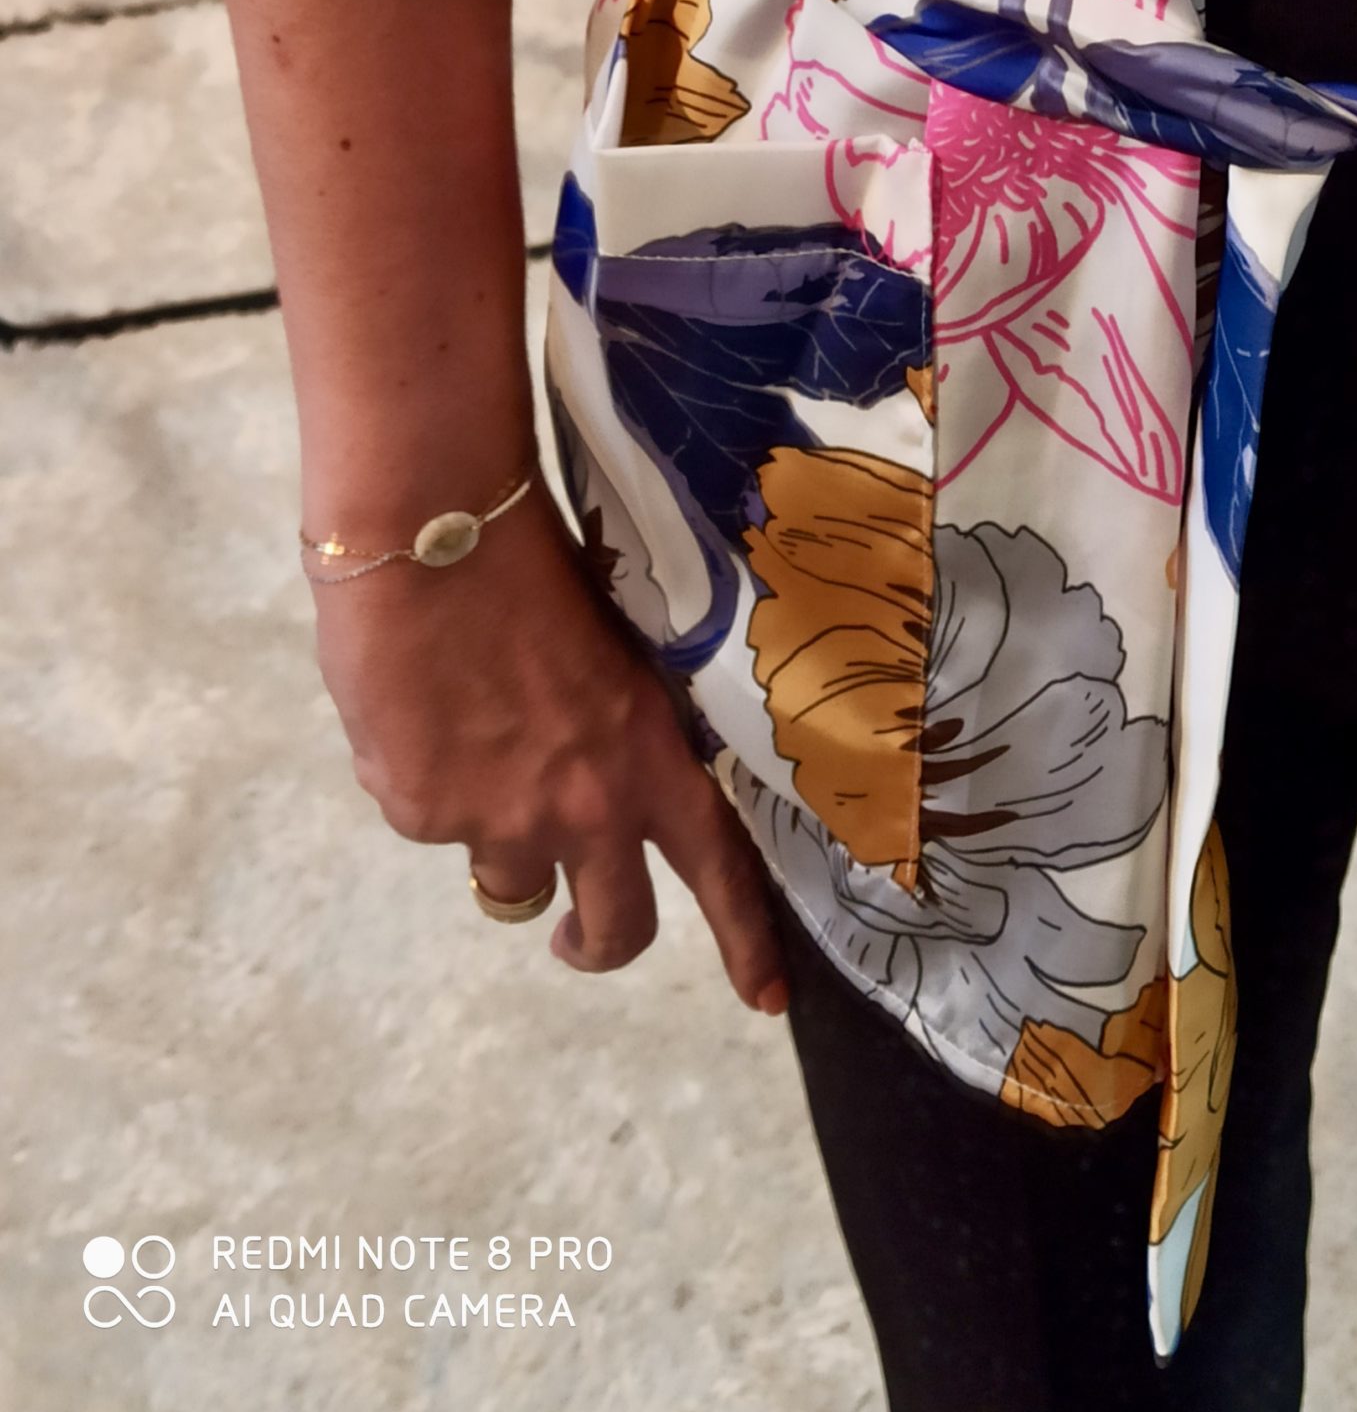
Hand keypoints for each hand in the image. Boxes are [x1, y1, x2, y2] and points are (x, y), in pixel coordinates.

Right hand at [310, 482, 786, 1010]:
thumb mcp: (610, 646)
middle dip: (594, 943)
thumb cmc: (530, 560)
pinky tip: (415, 708)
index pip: (718, 865)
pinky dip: (423, 780)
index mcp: (651, 752)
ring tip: (474, 746)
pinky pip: (428, 817)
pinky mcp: (423, 814)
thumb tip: (588, 758)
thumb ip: (613, 723)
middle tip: (575, 934)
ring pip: (507, 878)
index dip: (743, 940)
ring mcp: (500, 821)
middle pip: (612, 925)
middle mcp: (587, 806)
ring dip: (496, 838)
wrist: (431, 535)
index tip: (764, 998)